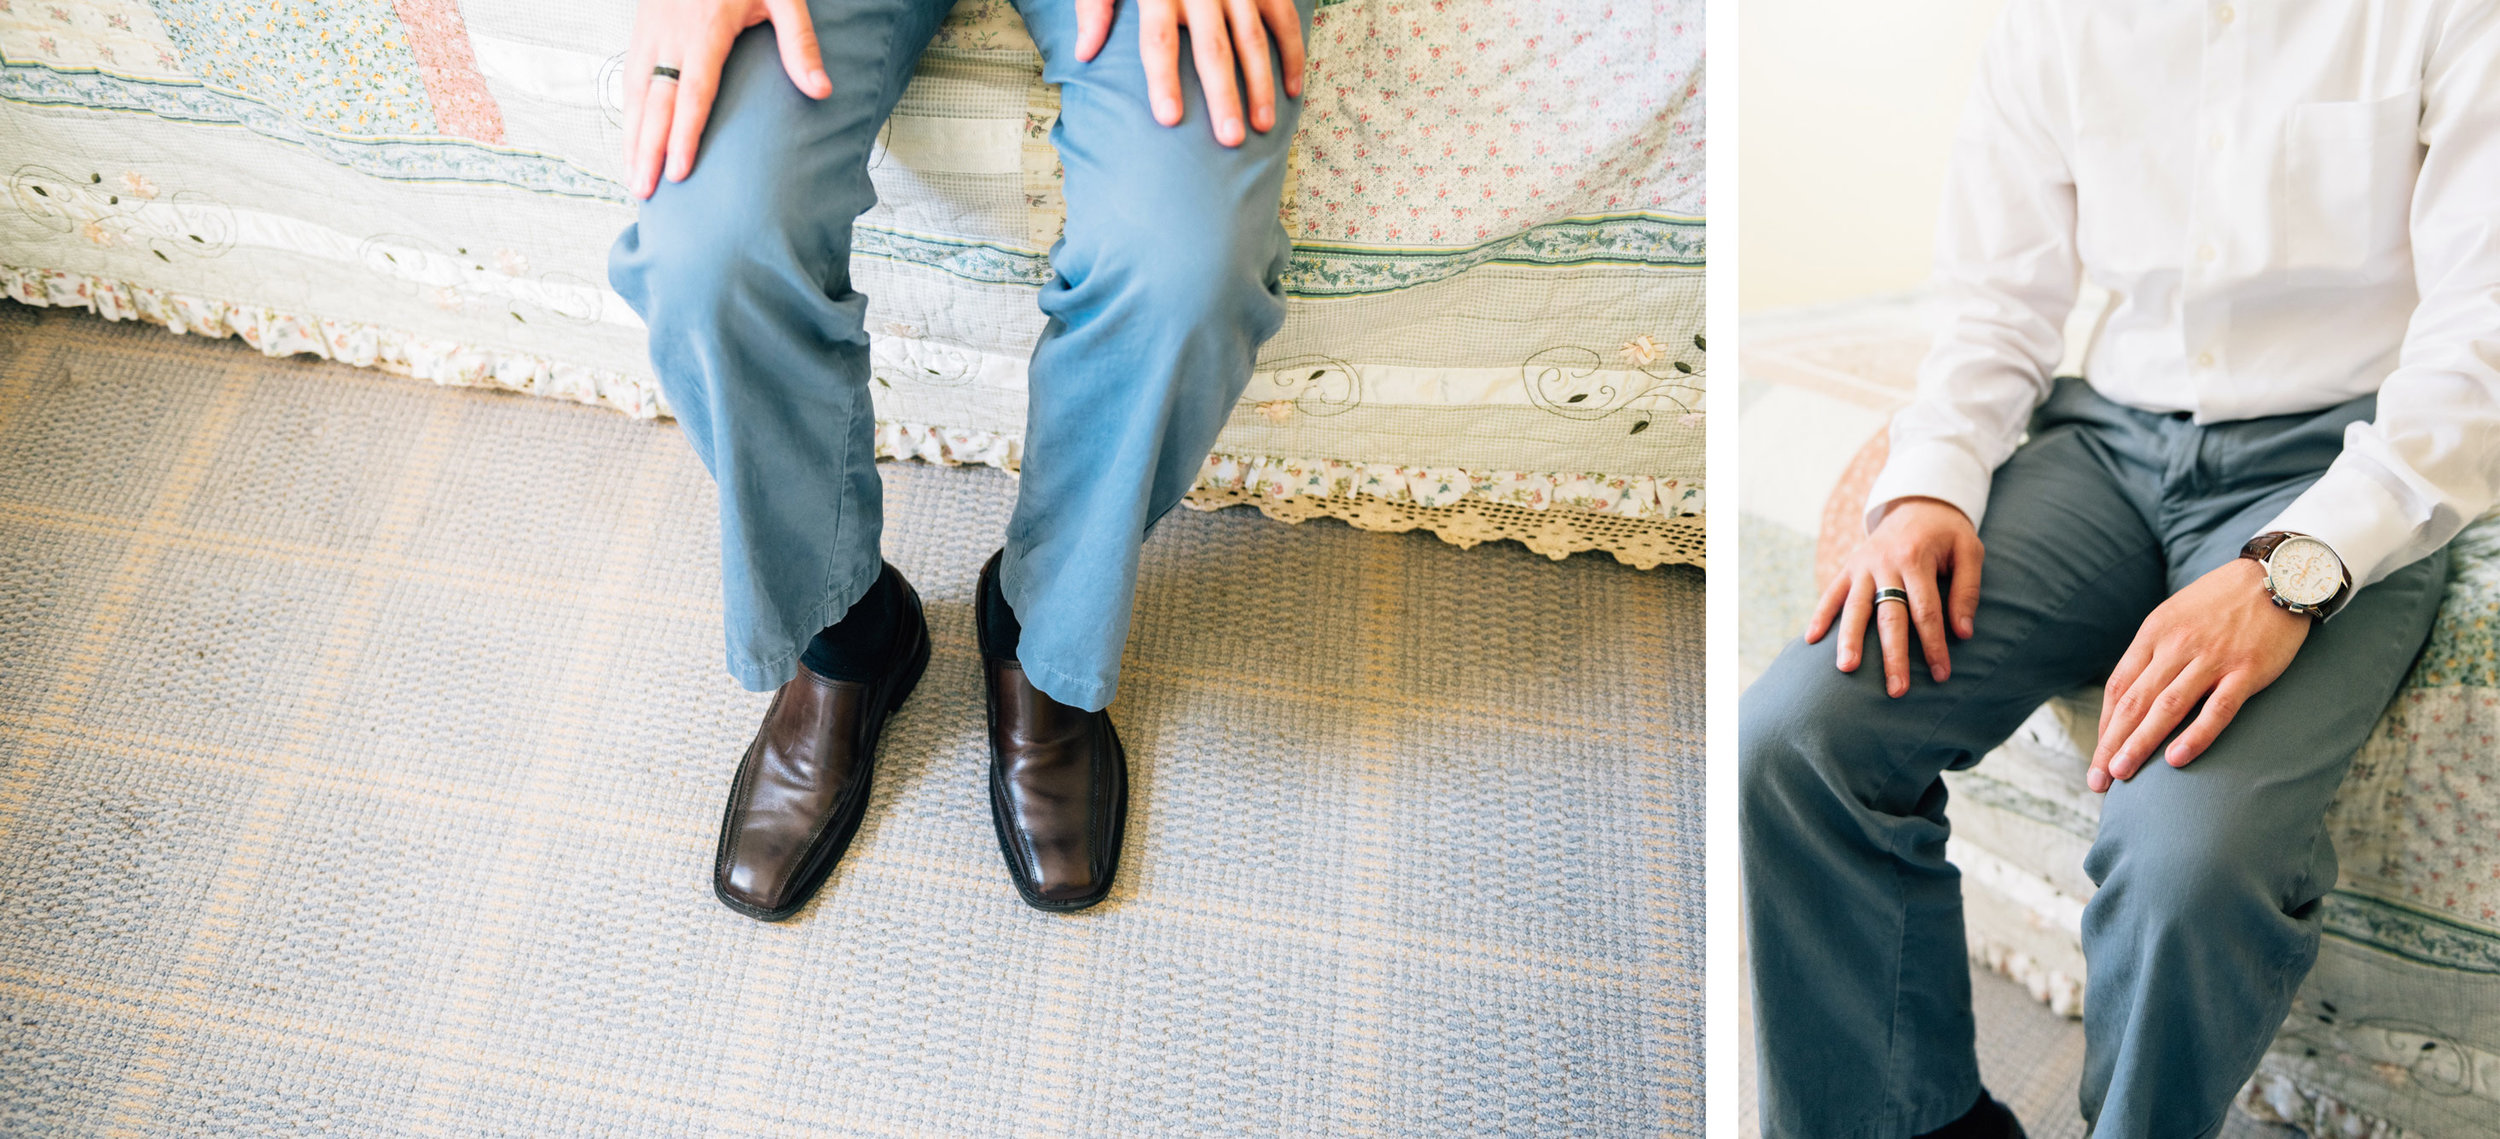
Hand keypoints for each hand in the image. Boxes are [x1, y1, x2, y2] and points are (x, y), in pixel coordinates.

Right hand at [624, 0, 831, 199]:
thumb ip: (800, 43)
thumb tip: (821, 91)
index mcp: (706, 28)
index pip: (692, 92)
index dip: (684, 135)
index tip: (679, 172)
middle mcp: (670, 32)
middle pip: (655, 101)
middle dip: (647, 149)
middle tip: (644, 192)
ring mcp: (650, 29)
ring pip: (635, 92)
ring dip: (631, 137)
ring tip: (632, 179)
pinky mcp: (642, 27)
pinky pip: (631, 78)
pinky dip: (628, 114)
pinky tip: (631, 141)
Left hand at [1075, 0, 1304, 146]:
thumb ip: (1095, 6)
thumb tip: (1085, 52)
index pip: (1160, 41)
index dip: (1164, 80)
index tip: (1170, 119)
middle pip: (1213, 50)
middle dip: (1224, 96)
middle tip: (1230, 138)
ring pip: (1253, 41)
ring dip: (1261, 85)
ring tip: (1262, 126)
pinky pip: (1284, 20)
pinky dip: (1293, 54)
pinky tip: (1293, 91)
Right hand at [1805, 497, 1985, 698]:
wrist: (1918, 503)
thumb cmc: (1948, 534)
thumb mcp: (1970, 551)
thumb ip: (1967, 590)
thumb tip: (1962, 633)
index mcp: (1916, 558)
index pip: (1926, 611)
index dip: (1933, 645)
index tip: (1941, 674)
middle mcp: (1885, 563)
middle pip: (1889, 616)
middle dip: (1893, 656)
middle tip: (1896, 690)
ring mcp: (1862, 566)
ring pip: (1855, 608)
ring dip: (1849, 640)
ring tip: (1848, 669)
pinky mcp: (1849, 567)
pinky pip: (1832, 594)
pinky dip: (1820, 615)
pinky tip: (1810, 641)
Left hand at [2089, 558, 2309, 791]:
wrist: (2276, 574)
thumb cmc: (2220, 602)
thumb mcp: (2174, 616)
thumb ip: (2153, 652)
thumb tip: (2130, 695)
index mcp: (2154, 634)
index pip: (2120, 687)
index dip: (2106, 725)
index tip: (2099, 755)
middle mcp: (2176, 646)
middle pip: (2135, 702)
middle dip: (2112, 744)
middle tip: (2098, 780)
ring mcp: (2212, 658)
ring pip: (2167, 707)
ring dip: (2140, 743)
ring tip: (2122, 775)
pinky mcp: (2247, 670)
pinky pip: (2217, 708)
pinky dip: (2195, 735)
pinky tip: (2175, 760)